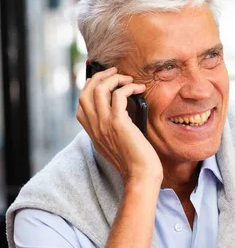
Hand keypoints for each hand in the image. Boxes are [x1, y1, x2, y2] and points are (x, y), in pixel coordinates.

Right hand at [77, 67, 162, 183]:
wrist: (141, 176)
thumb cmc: (136, 162)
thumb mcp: (117, 145)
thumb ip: (112, 130)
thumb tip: (121, 112)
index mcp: (93, 133)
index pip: (81, 105)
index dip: (88, 88)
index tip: (102, 80)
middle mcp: (95, 128)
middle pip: (85, 92)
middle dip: (98, 77)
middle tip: (114, 72)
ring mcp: (104, 125)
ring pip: (98, 89)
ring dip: (114, 78)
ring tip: (128, 79)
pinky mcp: (118, 123)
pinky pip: (118, 95)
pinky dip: (128, 87)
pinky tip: (138, 88)